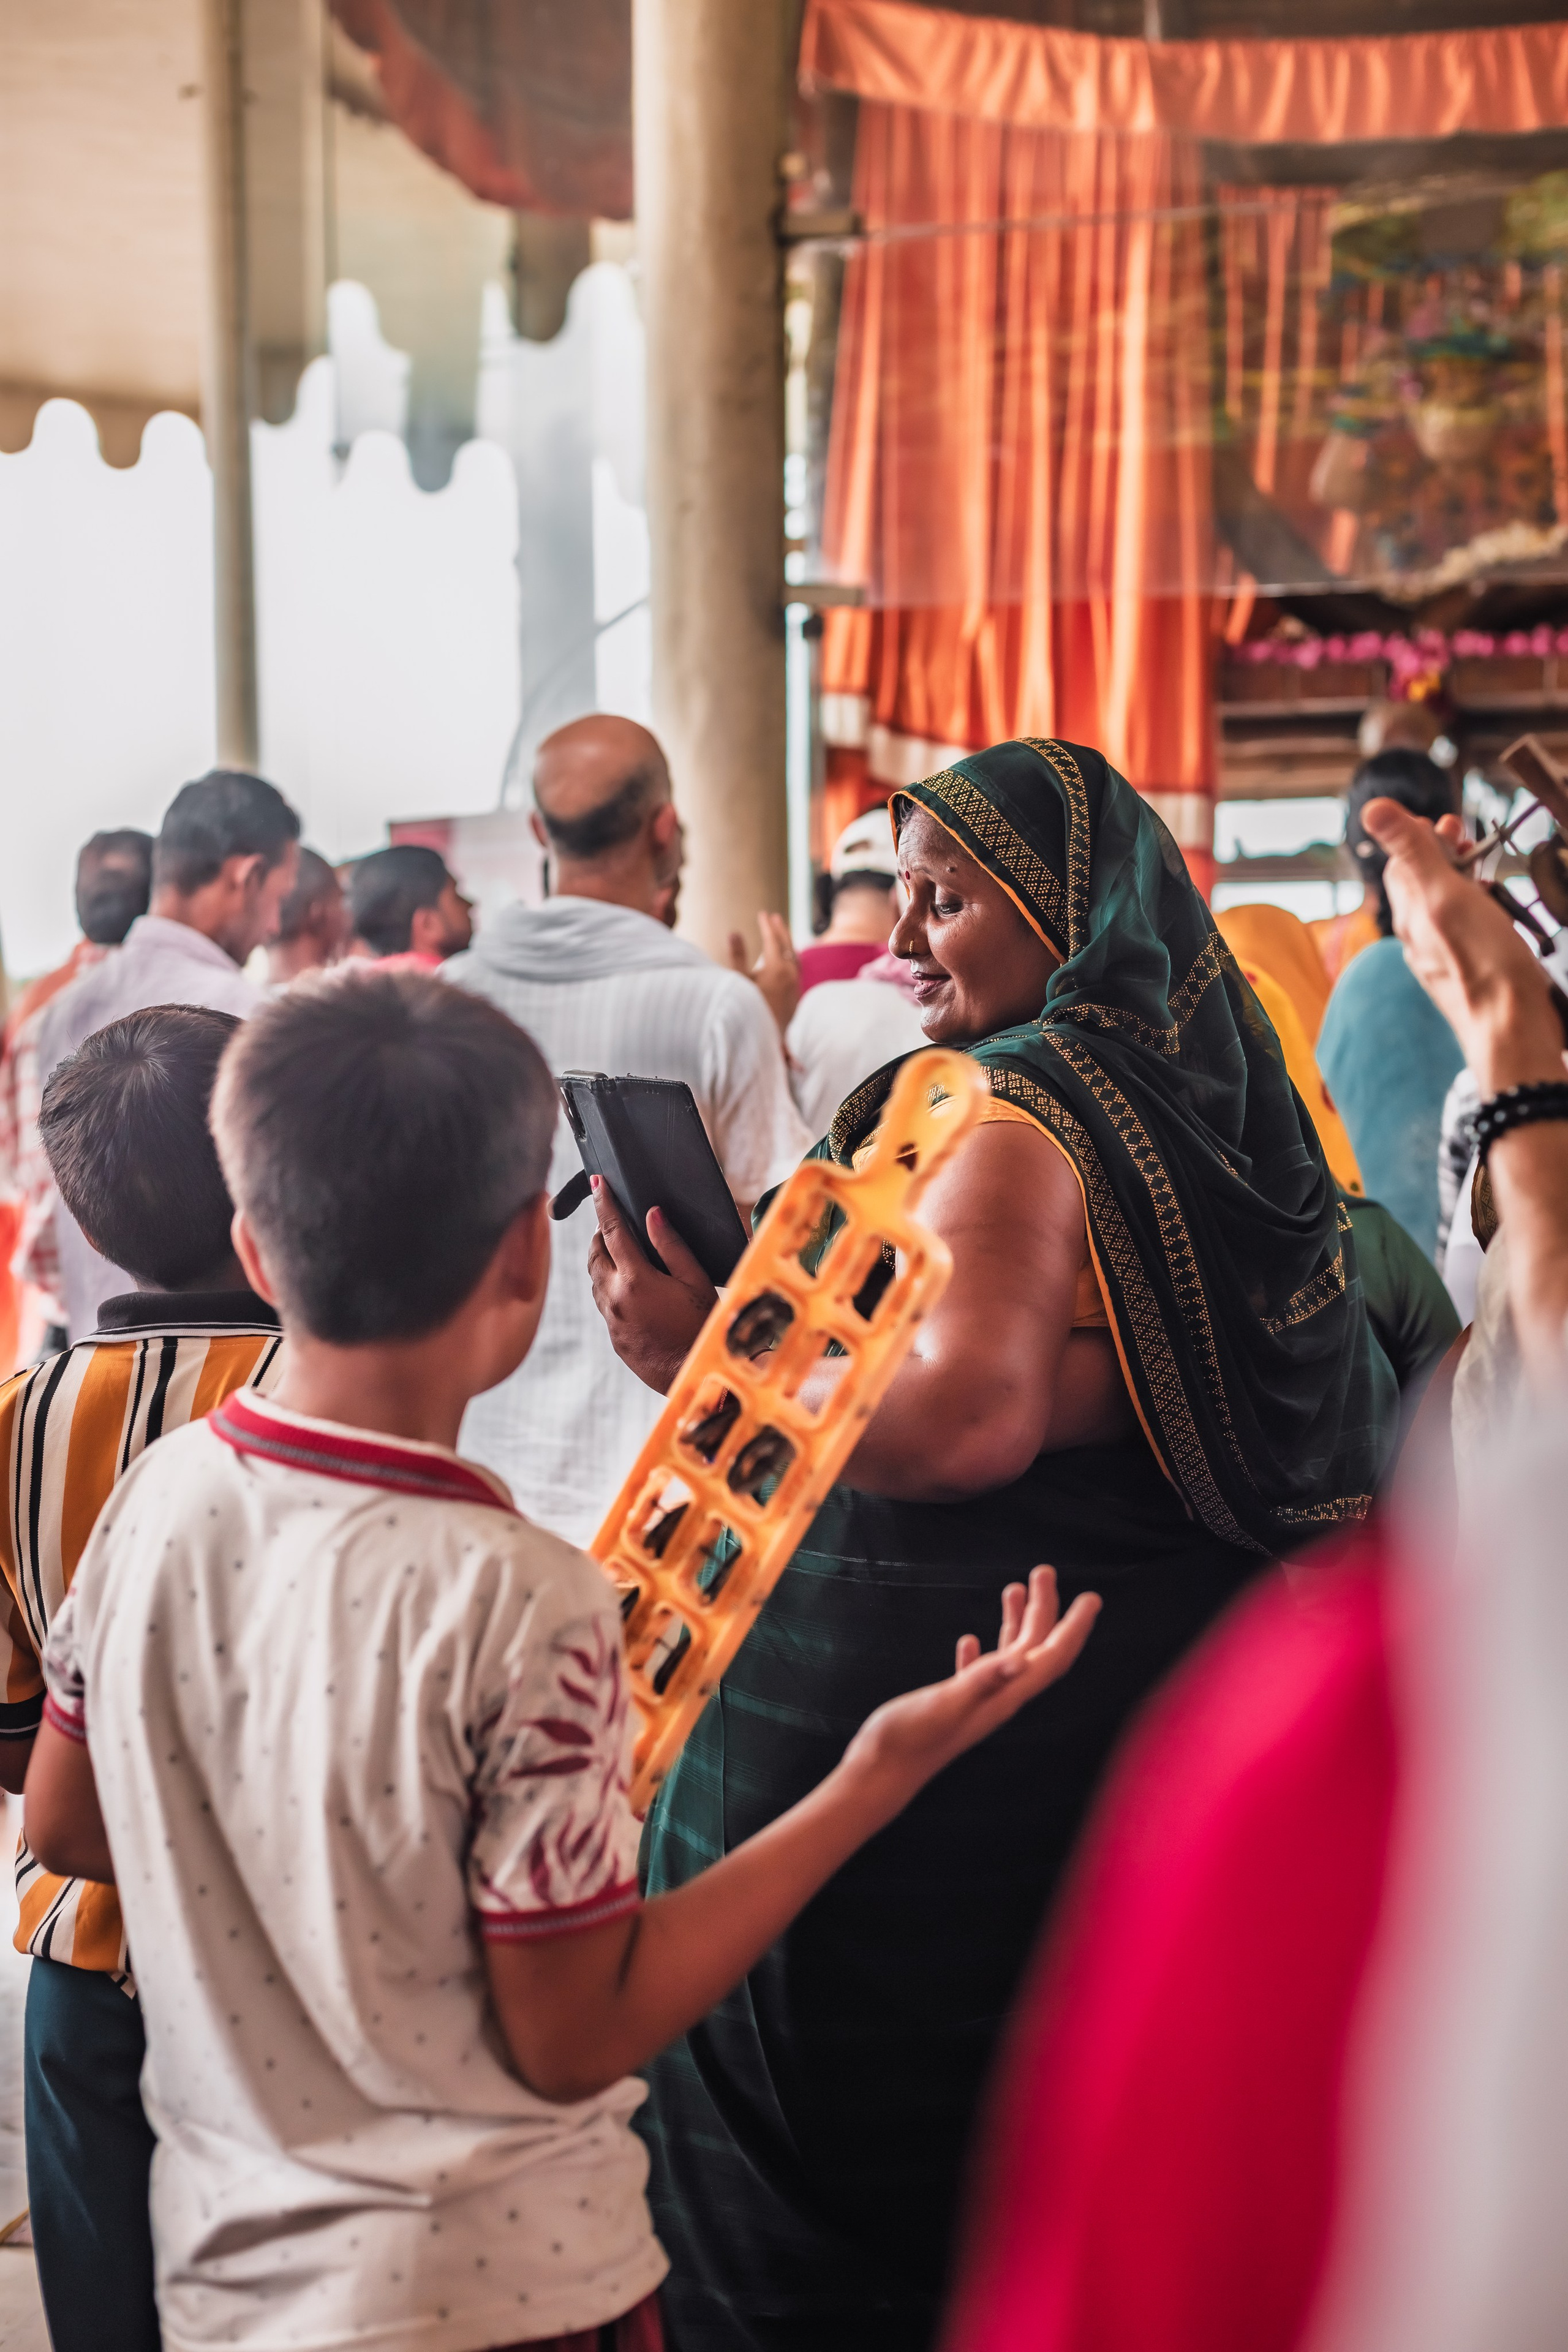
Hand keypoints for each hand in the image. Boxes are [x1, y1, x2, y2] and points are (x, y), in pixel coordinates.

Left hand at [586, 1178, 718, 1393]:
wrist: (692, 1375)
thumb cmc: (702, 1327)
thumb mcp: (695, 1281)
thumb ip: (671, 1245)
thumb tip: (652, 1214)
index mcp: (636, 1279)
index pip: (612, 1230)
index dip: (605, 1203)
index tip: (597, 1183)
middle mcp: (615, 1298)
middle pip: (594, 1253)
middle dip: (600, 1233)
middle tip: (614, 1222)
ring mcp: (611, 1319)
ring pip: (594, 1278)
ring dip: (602, 1260)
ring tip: (622, 1252)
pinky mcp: (612, 1336)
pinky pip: (602, 1301)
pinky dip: (609, 1285)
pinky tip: (630, 1286)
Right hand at [728, 912, 800, 1032]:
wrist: (766, 1040)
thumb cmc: (749, 1010)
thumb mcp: (738, 982)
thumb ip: (737, 956)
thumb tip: (733, 932)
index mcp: (777, 968)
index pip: (772, 940)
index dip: (767, 925)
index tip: (762, 913)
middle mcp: (790, 975)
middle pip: (787, 945)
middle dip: (781, 929)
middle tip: (775, 917)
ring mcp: (795, 986)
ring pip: (794, 957)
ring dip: (787, 943)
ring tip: (782, 935)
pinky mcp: (795, 996)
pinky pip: (796, 969)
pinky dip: (790, 958)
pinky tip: (786, 962)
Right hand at [839, 1567, 1099, 1806]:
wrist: (879, 1774)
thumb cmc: (908, 1740)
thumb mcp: (945, 1703)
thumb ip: (981, 1680)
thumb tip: (1021, 1661)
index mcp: (1004, 1696)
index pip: (1052, 1657)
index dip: (1075, 1627)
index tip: (1092, 1598)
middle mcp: (997, 1699)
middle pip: (1035, 1649)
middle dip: (1045, 1610)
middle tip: (1043, 1570)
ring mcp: (975, 1703)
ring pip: (1008, 1657)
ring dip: (1016, 1622)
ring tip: (1013, 1588)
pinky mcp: (951, 1706)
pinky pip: (976, 1673)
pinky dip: (982, 1652)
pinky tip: (971, 1639)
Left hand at [1361, 797, 1566, 1096]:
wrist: (1512, 1026)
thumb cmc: (1482, 961)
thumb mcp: (1444, 894)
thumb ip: (1412, 852)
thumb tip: (1372, 808)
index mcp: (1409, 915)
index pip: (1399, 864)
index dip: (1418, 835)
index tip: (1445, 820)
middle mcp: (1419, 937)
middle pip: (1420, 884)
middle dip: (1439, 853)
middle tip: (1463, 832)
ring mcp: (1443, 956)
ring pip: (1443, 907)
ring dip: (1458, 878)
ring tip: (1478, 864)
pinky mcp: (1469, 971)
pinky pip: (1463, 931)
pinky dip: (1474, 908)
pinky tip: (1492, 908)